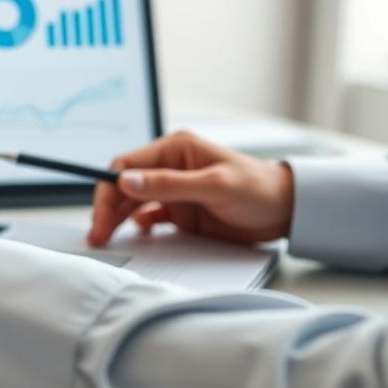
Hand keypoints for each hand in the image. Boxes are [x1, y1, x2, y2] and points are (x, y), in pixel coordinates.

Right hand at [88, 131, 293, 246]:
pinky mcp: (181, 211)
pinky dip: (139, 226)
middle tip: (98, 234)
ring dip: (118, 219)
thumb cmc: (259, 189)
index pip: (127, 165)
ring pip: (133, 202)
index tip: (101, 214)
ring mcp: (175, 190)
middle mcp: (170, 166)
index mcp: (175, 148)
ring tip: (106, 239)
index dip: (109, 189)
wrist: (289, 211)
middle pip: (125, 185)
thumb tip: (126, 181)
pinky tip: (138, 235)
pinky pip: (150, 217)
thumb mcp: (214, 185)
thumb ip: (169, 184)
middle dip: (108, 208)